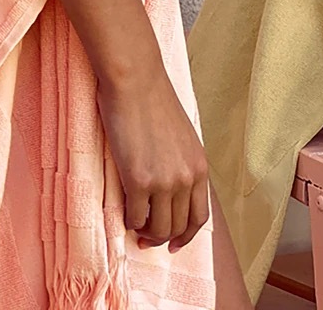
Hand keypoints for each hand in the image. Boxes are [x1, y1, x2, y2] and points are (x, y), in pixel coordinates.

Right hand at [97, 71, 210, 252]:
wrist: (135, 80)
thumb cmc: (153, 101)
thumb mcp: (181, 137)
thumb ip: (181, 164)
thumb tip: (169, 190)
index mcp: (199, 166)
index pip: (199, 217)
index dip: (186, 235)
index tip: (173, 243)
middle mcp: (186, 178)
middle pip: (178, 227)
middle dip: (162, 237)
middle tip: (146, 236)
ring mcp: (164, 181)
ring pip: (159, 228)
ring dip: (145, 233)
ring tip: (134, 224)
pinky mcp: (139, 180)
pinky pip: (135, 218)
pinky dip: (129, 221)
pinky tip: (123, 211)